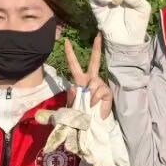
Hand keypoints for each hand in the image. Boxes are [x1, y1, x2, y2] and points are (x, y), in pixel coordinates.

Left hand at [35, 38, 125, 165]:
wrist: (92, 130)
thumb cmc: (79, 119)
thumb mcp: (65, 113)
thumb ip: (60, 108)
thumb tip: (58, 101)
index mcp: (79, 82)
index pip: (74, 65)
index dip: (71, 54)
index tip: (66, 41)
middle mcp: (91, 81)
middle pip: (94, 62)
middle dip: (97, 49)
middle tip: (98, 35)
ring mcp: (100, 86)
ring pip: (95, 84)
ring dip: (91, 97)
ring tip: (89, 107)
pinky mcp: (107, 94)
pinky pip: (102, 93)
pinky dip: (99, 103)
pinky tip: (98, 111)